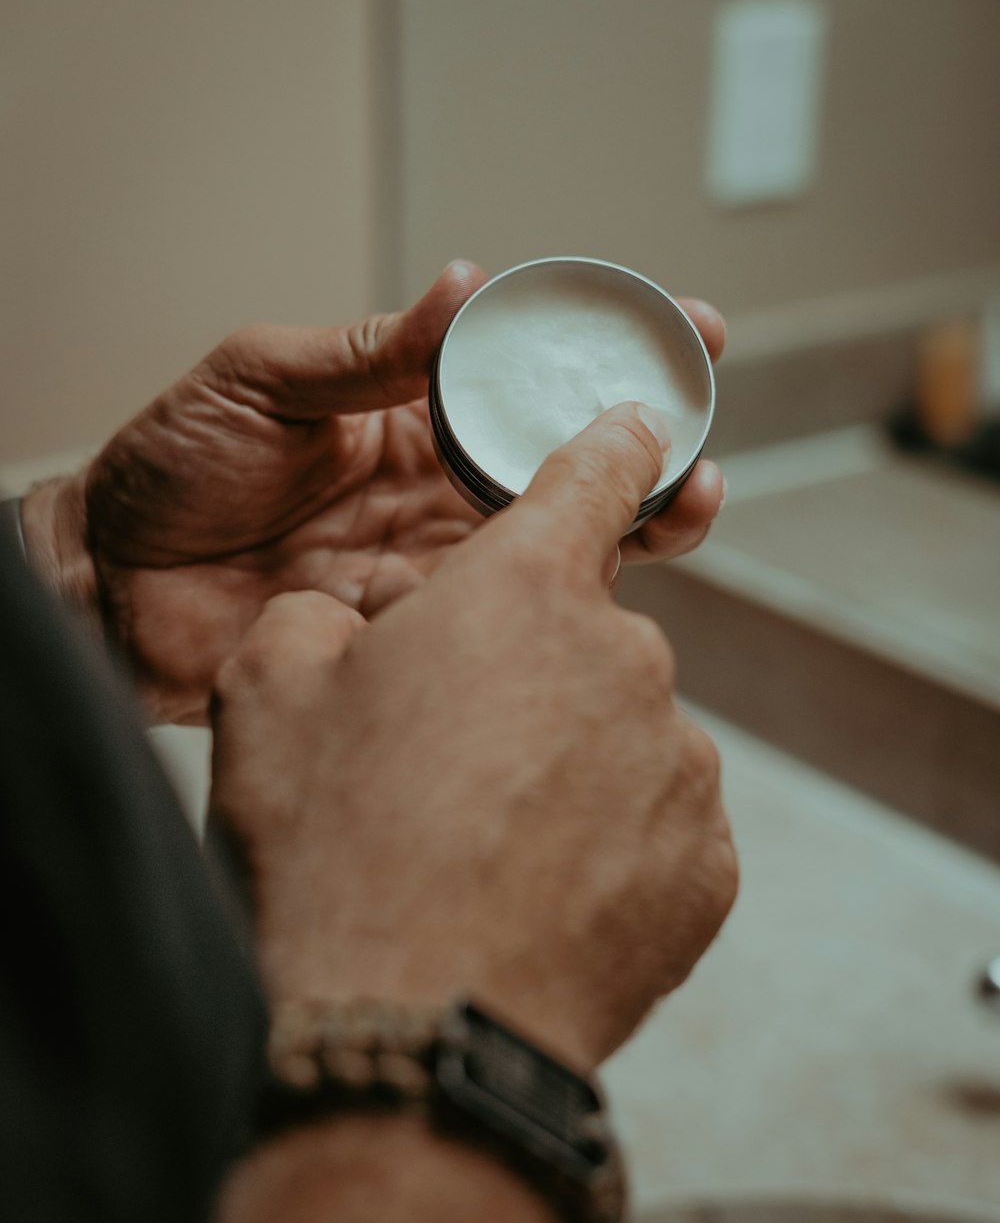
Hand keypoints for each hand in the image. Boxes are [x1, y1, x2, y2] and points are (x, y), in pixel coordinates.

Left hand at [22, 264, 725, 724]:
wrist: (116, 585)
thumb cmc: (173, 468)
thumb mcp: (262, 379)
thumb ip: (365, 350)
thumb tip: (463, 283)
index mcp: (411, 417)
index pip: (530, 379)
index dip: (609, 356)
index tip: (689, 328)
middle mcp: (438, 491)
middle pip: (569, 470)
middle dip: (652, 449)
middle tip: (709, 430)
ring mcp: (436, 564)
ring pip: (559, 548)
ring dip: (635, 526)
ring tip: (696, 501)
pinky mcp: (421, 633)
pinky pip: (505, 620)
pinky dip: (563, 604)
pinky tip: (609, 589)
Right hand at [210, 401, 737, 1070]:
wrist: (409, 1029)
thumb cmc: (335, 846)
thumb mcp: (266, 690)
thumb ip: (320, 613)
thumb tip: (348, 620)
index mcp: (525, 590)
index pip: (591, 477)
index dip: (612, 446)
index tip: (640, 429)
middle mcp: (626, 660)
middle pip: (583, 636)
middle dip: (526, 670)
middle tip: (445, 754)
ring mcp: (680, 766)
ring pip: (620, 734)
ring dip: (564, 763)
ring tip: (479, 843)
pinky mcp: (708, 866)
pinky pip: (655, 823)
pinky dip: (605, 843)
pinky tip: (533, 892)